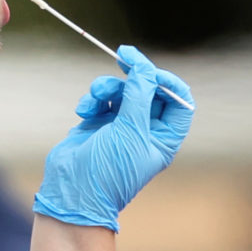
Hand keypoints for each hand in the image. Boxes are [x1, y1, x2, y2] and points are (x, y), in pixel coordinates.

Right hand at [32, 44, 193, 230]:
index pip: (178, 101)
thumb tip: (143, 65)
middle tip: (123, 56)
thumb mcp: (130, 129)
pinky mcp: (97, 124)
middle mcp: (145, 130)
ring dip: (107, 87)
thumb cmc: (109, 171)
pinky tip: (83, 111)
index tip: (150, 71)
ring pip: (121, 90)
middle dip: (135, 76)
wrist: (73, 194)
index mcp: (164, 137)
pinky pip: (100, 99)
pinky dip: (92, 100)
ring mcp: (120, 127)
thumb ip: (139, 94)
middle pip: (148, 90)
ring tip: (95, 96)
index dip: (168, 82)